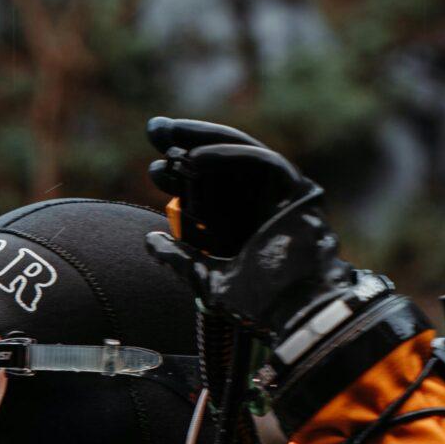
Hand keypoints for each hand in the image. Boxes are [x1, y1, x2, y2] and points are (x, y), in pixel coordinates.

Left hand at [144, 116, 346, 333]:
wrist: (295, 313)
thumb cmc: (256, 303)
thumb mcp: (206, 277)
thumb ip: (179, 258)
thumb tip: (149, 240)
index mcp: (238, 224)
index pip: (207, 189)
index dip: (178, 174)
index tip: (154, 166)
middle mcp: (257, 204)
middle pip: (219, 165)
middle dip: (186, 144)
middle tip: (154, 130)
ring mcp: (278, 195)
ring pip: (239, 154)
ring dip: (203, 141)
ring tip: (169, 135)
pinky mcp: (296, 189)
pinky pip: (262, 161)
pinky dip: (228, 155)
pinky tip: (196, 157)